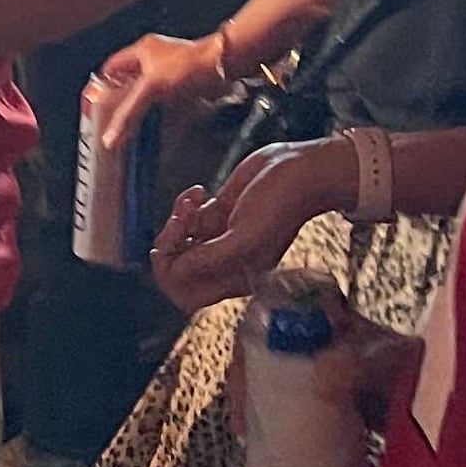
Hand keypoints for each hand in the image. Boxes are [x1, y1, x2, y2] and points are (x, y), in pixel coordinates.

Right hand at [88, 30, 238, 152]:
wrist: (224, 67)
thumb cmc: (191, 65)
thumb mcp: (152, 87)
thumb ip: (130, 112)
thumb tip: (112, 135)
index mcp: (141, 52)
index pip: (111, 69)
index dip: (101, 86)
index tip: (93, 104)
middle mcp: (153, 62)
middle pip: (127, 84)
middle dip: (118, 102)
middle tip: (108, 121)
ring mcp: (168, 75)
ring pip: (145, 96)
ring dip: (138, 111)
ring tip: (127, 129)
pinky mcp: (182, 89)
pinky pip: (162, 105)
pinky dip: (155, 117)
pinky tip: (151, 129)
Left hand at [151, 138, 353, 310]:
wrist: (299, 170)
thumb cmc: (282, 205)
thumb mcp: (245, 238)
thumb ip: (209, 260)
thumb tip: (176, 269)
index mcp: (235, 277)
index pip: (186, 296)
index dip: (169, 277)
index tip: (166, 252)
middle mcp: (226, 262)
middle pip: (177, 269)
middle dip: (170, 244)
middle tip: (180, 221)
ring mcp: (221, 238)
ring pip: (179, 242)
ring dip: (177, 219)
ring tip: (193, 202)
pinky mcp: (219, 214)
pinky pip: (187, 218)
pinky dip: (184, 204)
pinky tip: (199, 191)